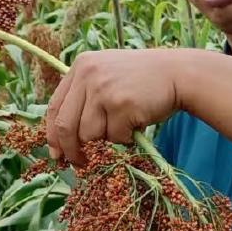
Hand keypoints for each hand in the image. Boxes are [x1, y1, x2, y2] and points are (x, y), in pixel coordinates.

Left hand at [45, 48, 183, 166]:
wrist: (178, 73)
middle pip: (65, 125)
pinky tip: (137, 122)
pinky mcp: (120, 103)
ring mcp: (103, 88)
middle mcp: (88, 74)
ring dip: (107, 139)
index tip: (57, 153)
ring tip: (124, 125)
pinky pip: (114, 137)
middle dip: (71, 151)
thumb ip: (84, 98)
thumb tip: (61, 141)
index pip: (54, 107)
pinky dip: (126, 138)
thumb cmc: (142, 82)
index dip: (53, 135)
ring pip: (90, 134)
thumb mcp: (107, 76)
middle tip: (80, 163)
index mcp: (80, 67)